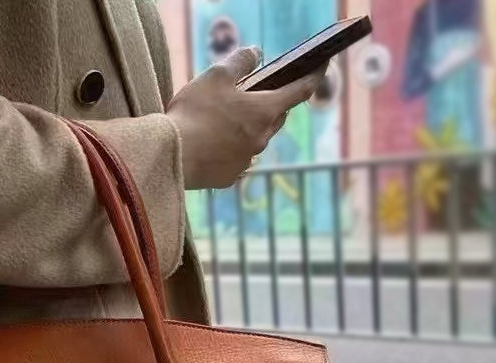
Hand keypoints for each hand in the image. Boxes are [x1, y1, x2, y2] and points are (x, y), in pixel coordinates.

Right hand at [166, 47, 326, 189]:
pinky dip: (230, 148)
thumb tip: (255, 53)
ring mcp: (246, 161)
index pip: (300, 91)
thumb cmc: (195, 113)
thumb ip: (240, 61)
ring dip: (248, 127)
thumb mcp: (216, 76)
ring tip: (224, 119)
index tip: (323, 66)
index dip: (314, 75)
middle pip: (277, 117)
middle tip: (255, 93)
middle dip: (272, 103)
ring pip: (256, 139)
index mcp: (264, 111)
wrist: (172, 156)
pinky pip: (237, 158)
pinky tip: (211, 143)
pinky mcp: (230, 177)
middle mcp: (262, 139)